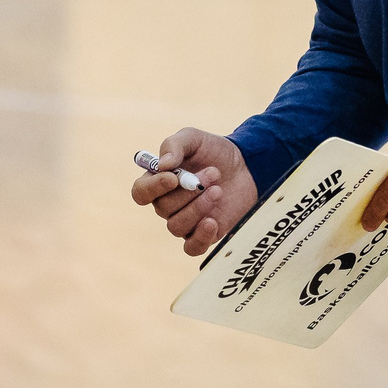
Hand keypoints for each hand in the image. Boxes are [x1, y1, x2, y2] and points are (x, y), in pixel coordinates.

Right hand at [131, 129, 256, 258]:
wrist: (246, 165)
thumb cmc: (214, 151)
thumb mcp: (193, 139)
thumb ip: (174, 145)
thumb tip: (162, 165)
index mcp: (158, 182)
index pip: (140, 193)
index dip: (153, 188)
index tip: (173, 177)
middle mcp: (167, 205)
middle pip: (163, 208)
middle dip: (189, 191)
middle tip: (213, 172)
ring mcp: (185, 221)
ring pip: (176, 226)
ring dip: (198, 207)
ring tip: (218, 189)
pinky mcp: (204, 235)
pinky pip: (192, 248)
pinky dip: (200, 237)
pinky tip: (212, 221)